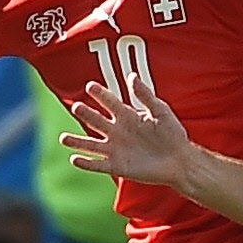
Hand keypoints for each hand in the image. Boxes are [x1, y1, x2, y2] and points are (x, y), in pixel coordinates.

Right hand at [60, 74, 191, 186]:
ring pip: (91, 144)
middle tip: (76, 106)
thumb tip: (132, 76)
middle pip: (97, 121)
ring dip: (77, 142)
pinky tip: (74, 158)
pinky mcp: (117, 167)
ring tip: (63, 138)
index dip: (100, 94)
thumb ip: (146, 95)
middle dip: (86, 114)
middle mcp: (117, 131)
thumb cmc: (172, 134)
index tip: (90, 86)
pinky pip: (98, 165)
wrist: (180, 160)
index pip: (110, 102)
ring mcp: (116, 149)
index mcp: (127, 116)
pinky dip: (86, 163)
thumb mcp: (161, 111)